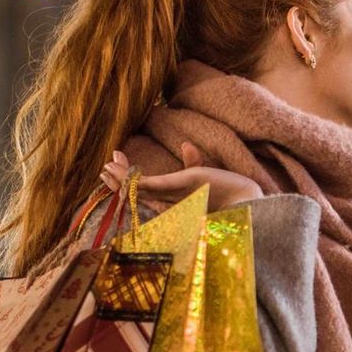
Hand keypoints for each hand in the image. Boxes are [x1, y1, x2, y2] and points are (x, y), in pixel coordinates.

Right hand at [100, 144, 264, 212]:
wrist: (247, 205)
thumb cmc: (230, 195)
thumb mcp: (206, 177)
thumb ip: (193, 162)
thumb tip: (186, 145)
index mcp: (176, 204)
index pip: (146, 193)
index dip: (129, 182)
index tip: (117, 164)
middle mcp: (171, 207)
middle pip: (137, 195)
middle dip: (119, 182)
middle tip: (104, 169)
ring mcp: (172, 201)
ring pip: (137, 191)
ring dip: (119, 179)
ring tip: (105, 168)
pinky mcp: (178, 190)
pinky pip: (147, 186)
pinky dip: (130, 179)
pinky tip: (117, 172)